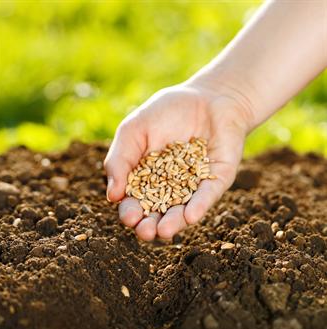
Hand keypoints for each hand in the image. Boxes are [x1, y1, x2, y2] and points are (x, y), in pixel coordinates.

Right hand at [104, 82, 253, 240]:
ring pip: (183, 209)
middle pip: (158, 212)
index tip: (129, 217)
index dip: (131, 211)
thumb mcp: (133, 130)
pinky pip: (208, 194)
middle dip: (151, 225)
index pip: (136, 201)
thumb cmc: (166, 112)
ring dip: (174, 222)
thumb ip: (119, 160)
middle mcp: (171, 188)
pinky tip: (191, 215)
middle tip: (145, 232)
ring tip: (164, 231)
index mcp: (147, 179)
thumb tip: (112, 197)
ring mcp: (195, 186)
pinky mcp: (217, 179)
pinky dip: (199, 204)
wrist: (207, 96)